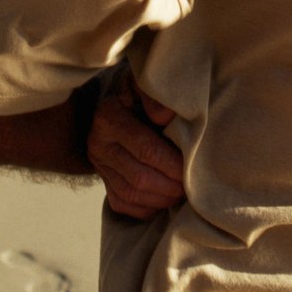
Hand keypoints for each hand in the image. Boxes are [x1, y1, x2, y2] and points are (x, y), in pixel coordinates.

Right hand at [88, 71, 184, 219]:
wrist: (113, 106)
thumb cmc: (137, 94)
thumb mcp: (142, 84)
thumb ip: (154, 96)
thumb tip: (165, 117)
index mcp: (109, 118)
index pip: (145, 148)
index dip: (171, 162)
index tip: (192, 166)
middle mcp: (98, 145)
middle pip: (139, 177)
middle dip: (170, 185)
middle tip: (192, 185)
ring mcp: (99, 167)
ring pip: (131, 195)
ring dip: (162, 199)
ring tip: (183, 192)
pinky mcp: (104, 182)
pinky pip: (124, 205)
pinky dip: (148, 207)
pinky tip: (165, 199)